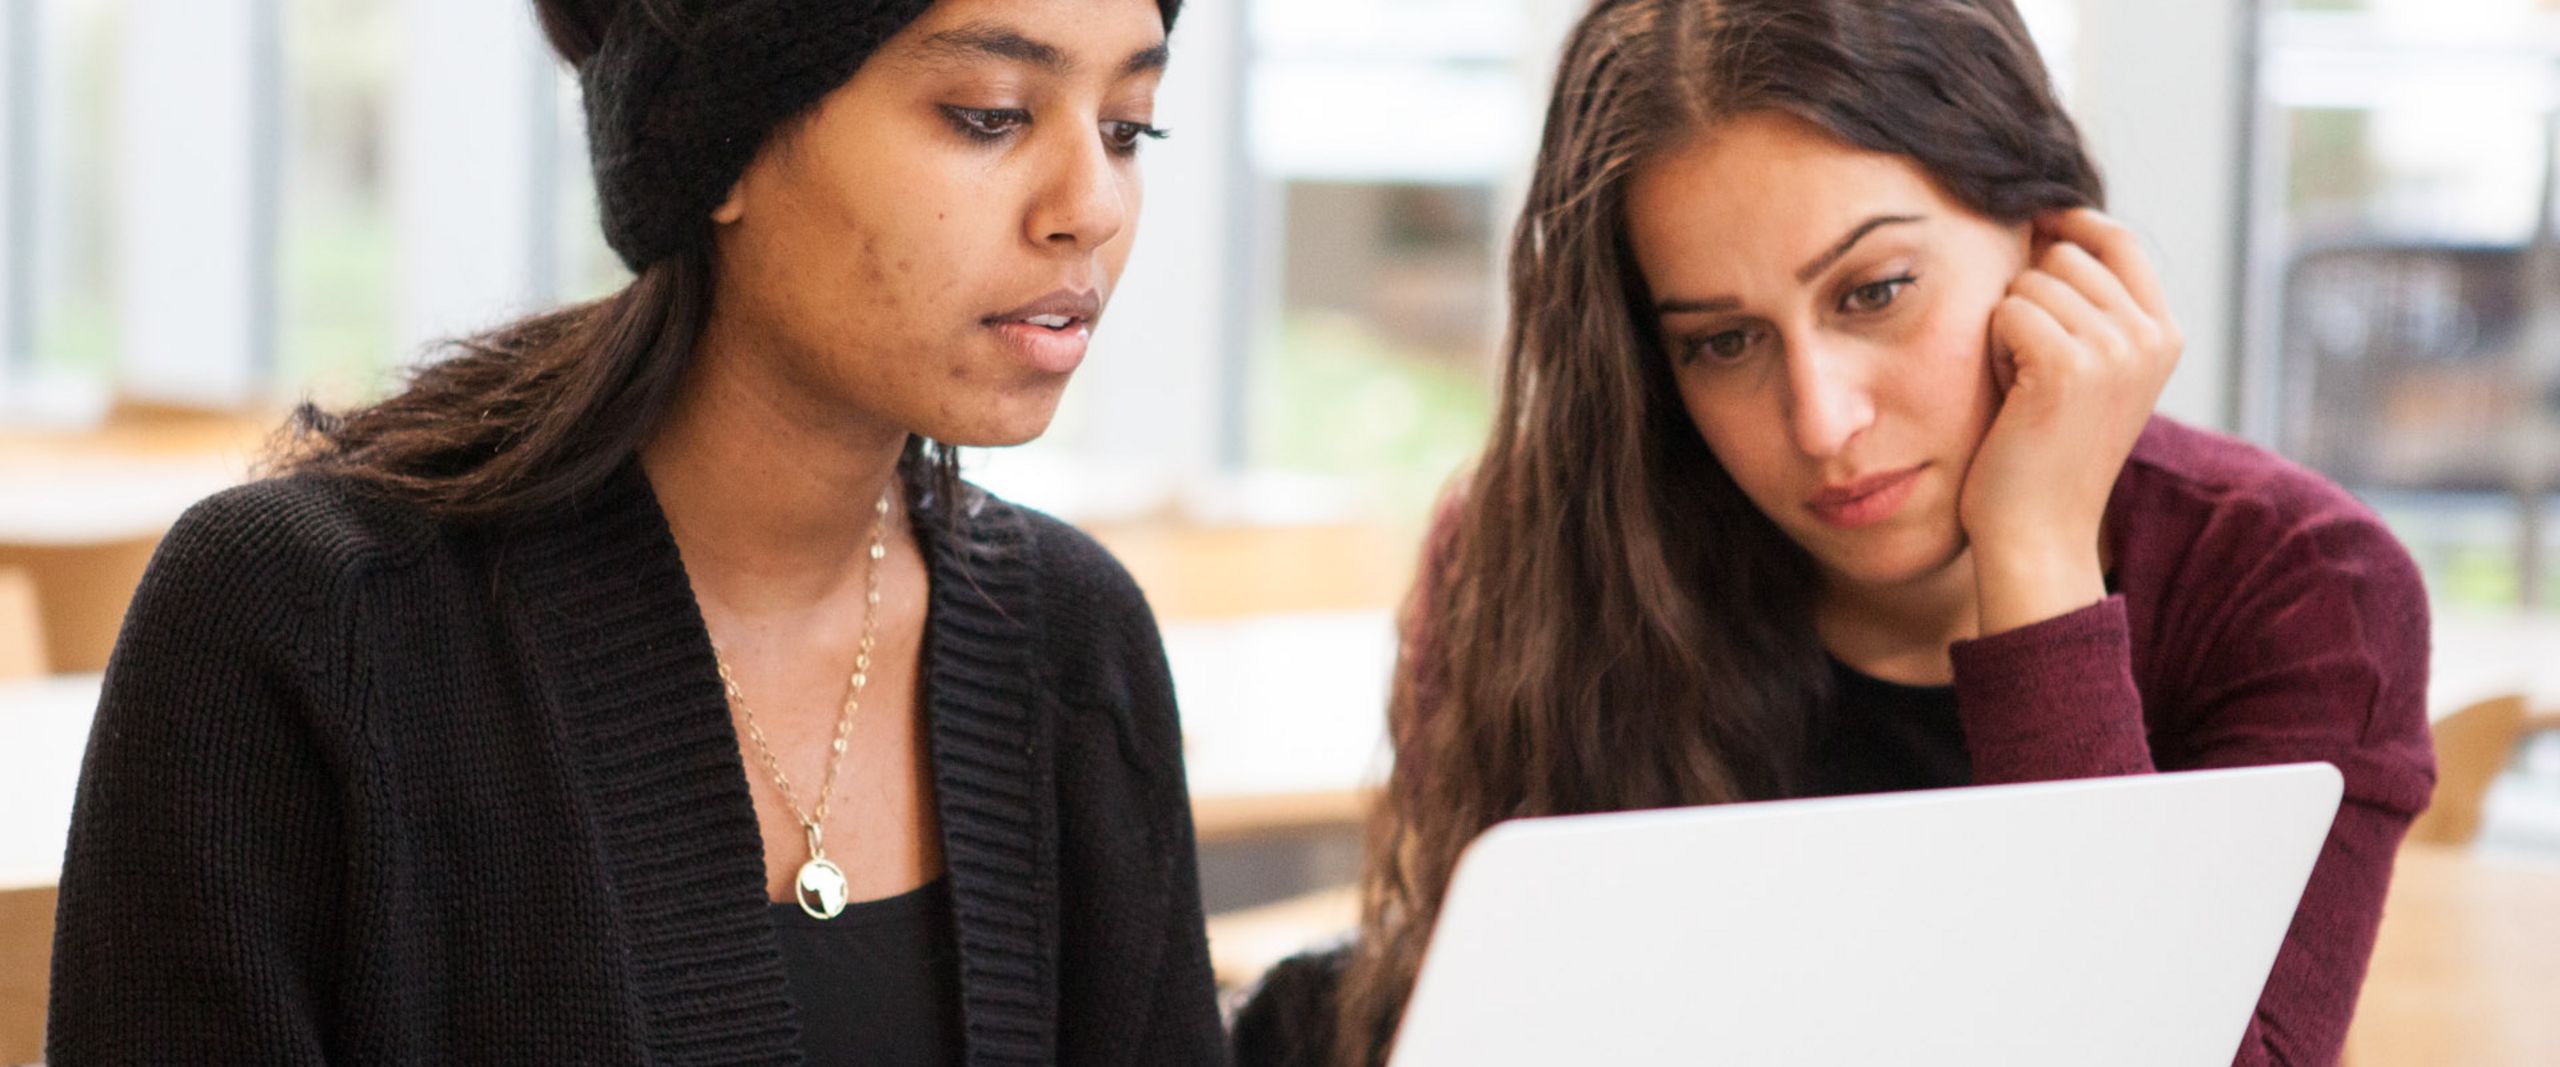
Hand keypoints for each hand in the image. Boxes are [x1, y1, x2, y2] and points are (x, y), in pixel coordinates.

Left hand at [1963, 208, 2181, 634]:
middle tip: (2028, 365)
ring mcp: (2116, 349)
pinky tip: (2009, 393)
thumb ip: (2088, 308)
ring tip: (2021, 384)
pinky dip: (1993, 346)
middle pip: (2066, 253)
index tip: (2028, 230)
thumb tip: (2045, 227)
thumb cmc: (2044, 453)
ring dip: (2007, 325)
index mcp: (2165, 334)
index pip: (2117, 239)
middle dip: (2029, 295)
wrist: (2039, 534)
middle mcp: (2151, 336)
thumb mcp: (2088, 371)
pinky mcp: (2070, 365)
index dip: (2066, 224)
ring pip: (2031, 279)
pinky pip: (2007, 310)